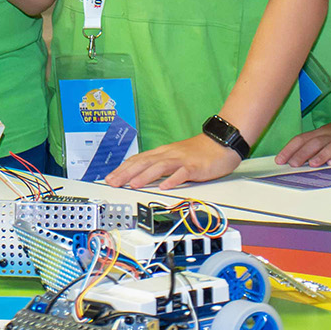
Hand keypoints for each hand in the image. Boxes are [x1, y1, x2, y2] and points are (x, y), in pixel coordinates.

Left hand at [105, 134, 241, 189]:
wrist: (221, 142)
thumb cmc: (198, 152)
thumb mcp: (174, 156)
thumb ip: (159, 165)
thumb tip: (141, 175)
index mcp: (162, 153)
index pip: (138, 160)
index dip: (122, 169)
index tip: (109, 178)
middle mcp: (169, 154)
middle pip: (144, 162)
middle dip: (127, 173)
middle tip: (112, 182)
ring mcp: (182, 160)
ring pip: (160, 166)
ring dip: (146, 175)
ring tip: (133, 184)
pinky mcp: (195, 166)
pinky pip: (183, 173)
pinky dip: (173, 179)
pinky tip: (165, 186)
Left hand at [277, 119, 330, 166]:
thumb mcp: (328, 134)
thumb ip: (313, 145)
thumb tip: (294, 157)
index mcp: (321, 133)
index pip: (302, 139)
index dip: (290, 149)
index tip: (279, 160)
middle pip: (314, 143)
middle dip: (302, 154)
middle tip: (292, 164)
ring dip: (321, 155)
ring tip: (312, 164)